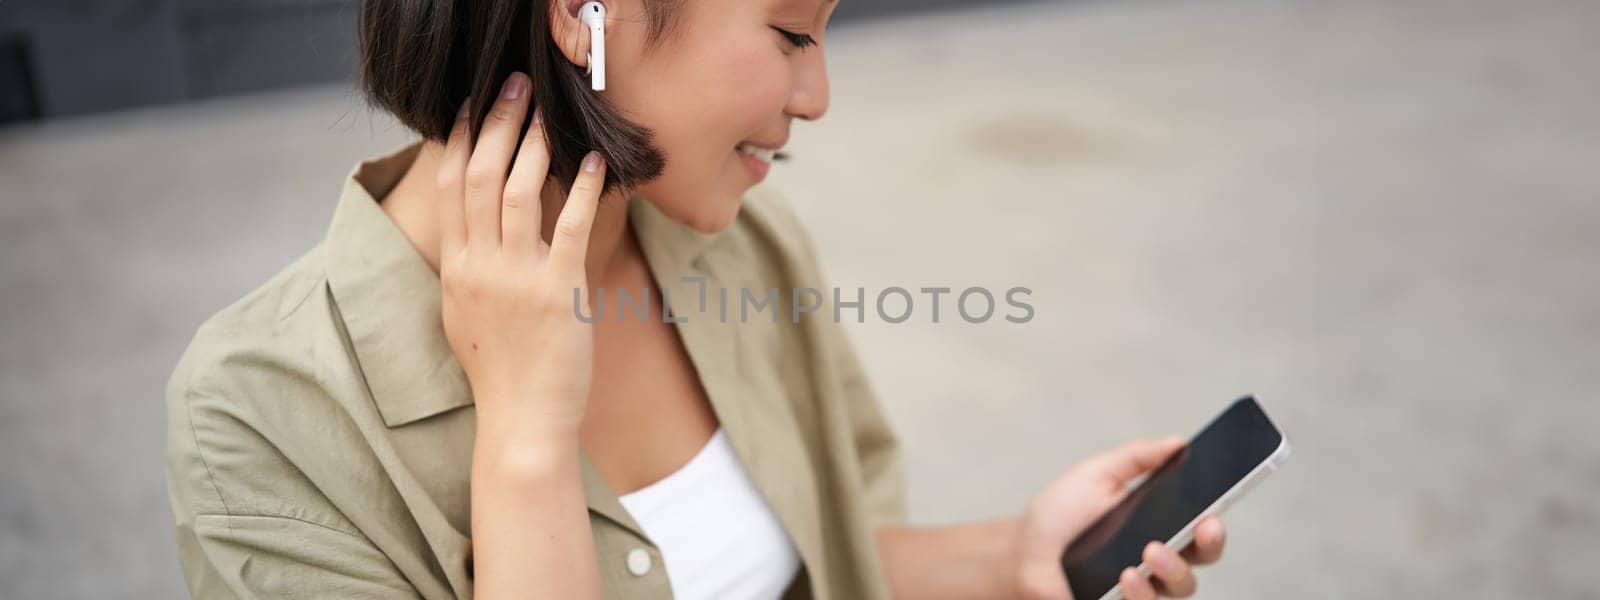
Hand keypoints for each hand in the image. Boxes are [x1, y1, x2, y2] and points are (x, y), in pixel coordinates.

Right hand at [437, 72, 608, 436]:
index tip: (472, 103)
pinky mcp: (556, 292)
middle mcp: (477, 266)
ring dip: (535, 145)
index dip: (460, 138)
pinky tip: (594, 163)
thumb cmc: (501, 372)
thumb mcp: (465, 313)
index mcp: (455, 268)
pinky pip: (567, 227)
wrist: (522, 421)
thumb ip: (468, 268)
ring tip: (550, 115)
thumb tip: (476, 230)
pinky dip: (581, 189)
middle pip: (477, 176)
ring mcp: (515, 278)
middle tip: (515, 87)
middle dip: (497, 123)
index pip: (449, 187)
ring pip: (515, 192)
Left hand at [1010, 438, 1227, 598]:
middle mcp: (1154, 565)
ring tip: (1149, 552)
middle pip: (1198, 566)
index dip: (1214, 529)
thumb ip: (1135, 458)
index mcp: (1158, 530)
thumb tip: (1176, 442)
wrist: (1021, 548)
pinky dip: (1140, 595)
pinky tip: (1126, 577)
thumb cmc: (1059, 514)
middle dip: (1207, 548)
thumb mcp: (1096, 475)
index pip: (1201, 535)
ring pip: (1175, 591)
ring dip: (1171, 571)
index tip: (1215, 515)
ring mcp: (1137, 591)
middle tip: (1199, 529)